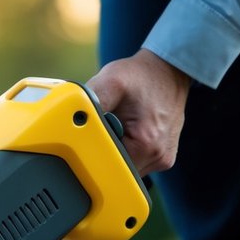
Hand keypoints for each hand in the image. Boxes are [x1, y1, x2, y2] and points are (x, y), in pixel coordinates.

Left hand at [86, 48, 190, 174]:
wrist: (167, 71)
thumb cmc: (141, 76)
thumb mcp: (111, 81)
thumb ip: (90, 103)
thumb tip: (72, 121)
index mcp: (146, 145)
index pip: (108, 167)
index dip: (95, 151)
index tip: (95, 132)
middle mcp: (158, 157)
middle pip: (117, 168)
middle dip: (106, 149)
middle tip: (109, 123)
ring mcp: (162, 159)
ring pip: (127, 165)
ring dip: (117, 148)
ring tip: (121, 123)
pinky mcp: (162, 156)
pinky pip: (137, 160)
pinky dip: (128, 147)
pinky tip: (129, 128)